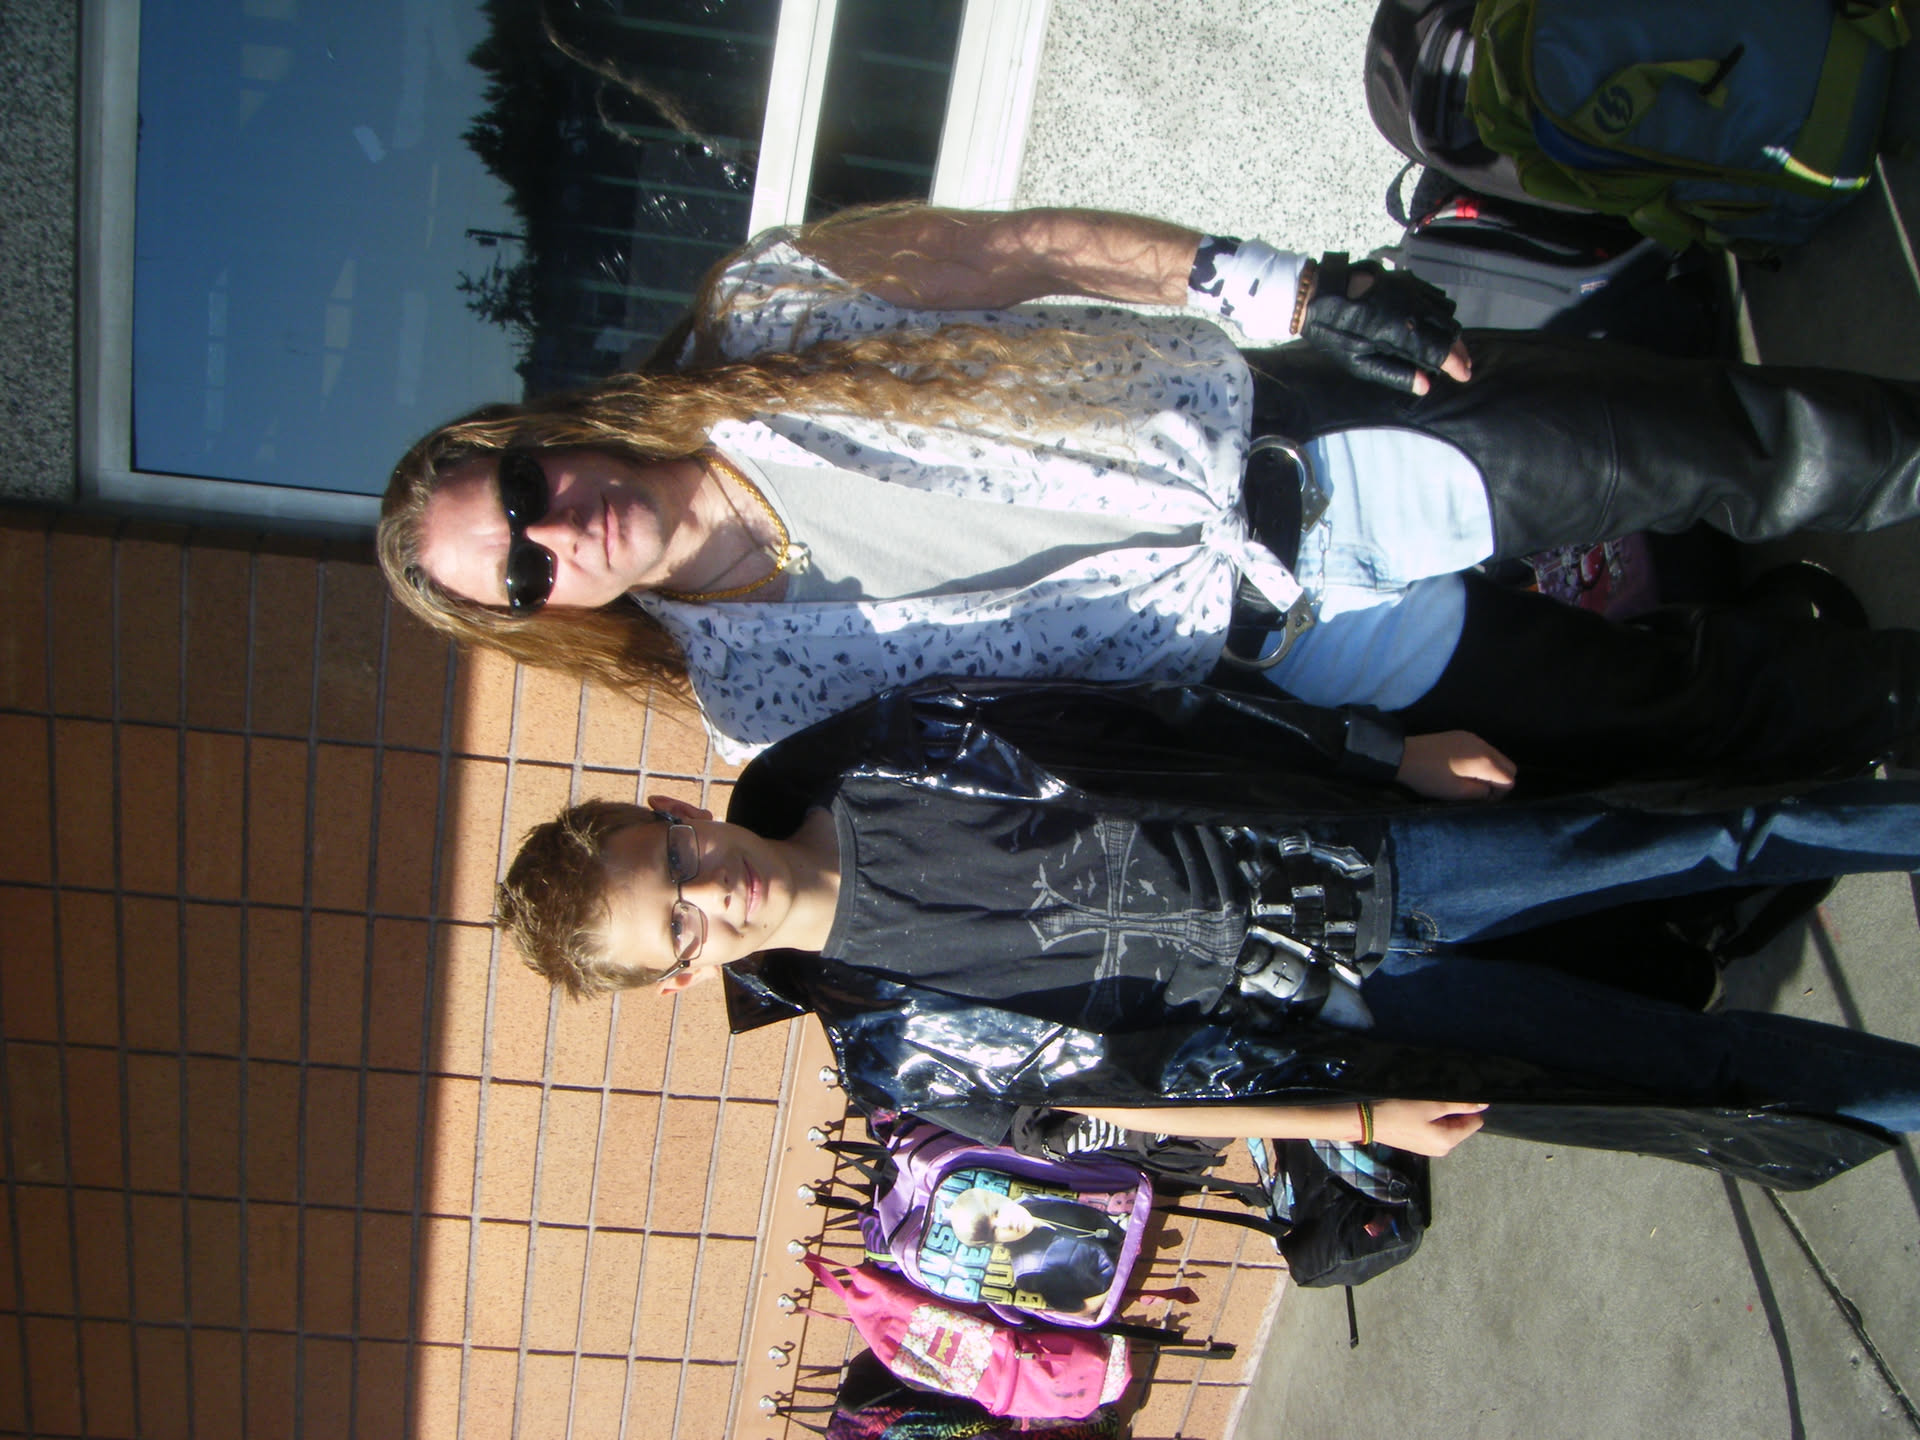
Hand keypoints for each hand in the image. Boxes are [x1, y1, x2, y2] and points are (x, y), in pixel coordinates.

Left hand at [1300, 253, 1471, 394]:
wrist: (1320, 293)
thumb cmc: (1334, 332)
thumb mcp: (1359, 362)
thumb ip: (1395, 374)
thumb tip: (1424, 385)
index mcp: (1402, 332)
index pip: (1441, 350)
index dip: (1456, 365)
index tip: (1464, 375)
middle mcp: (1412, 308)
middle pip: (1450, 330)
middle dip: (1459, 350)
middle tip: (1461, 365)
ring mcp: (1411, 290)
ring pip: (1446, 311)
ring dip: (1451, 331)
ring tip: (1449, 347)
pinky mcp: (1406, 280)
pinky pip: (1434, 296)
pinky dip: (1441, 312)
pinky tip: (1435, 323)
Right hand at [1370, 1100, 1487, 1155]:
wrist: (1370, 1122)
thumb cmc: (1400, 1112)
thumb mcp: (1432, 1105)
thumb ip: (1460, 1105)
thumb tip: (1483, 1104)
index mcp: (1449, 1141)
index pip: (1475, 1123)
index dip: (1468, 1108)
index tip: (1452, 1098)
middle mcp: (1443, 1150)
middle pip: (1461, 1126)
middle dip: (1453, 1112)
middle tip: (1436, 1100)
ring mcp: (1431, 1149)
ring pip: (1448, 1128)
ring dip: (1441, 1115)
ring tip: (1425, 1106)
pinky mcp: (1420, 1146)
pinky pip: (1435, 1131)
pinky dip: (1431, 1121)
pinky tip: (1417, 1113)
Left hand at [1397, 731, 1516, 798]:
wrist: (1403, 755)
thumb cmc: (1430, 777)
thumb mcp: (1457, 793)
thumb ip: (1482, 793)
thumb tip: (1491, 790)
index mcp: (1485, 761)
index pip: (1510, 779)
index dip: (1500, 793)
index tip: (1482, 798)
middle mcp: (1483, 745)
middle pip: (1509, 766)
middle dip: (1500, 780)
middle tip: (1479, 791)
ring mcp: (1473, 737)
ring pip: (1497, 756)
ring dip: (1490, 770)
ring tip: (1469, 780)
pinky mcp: (1463, 735)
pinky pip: (1483, 749)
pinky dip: (1481, 760)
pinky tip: (1462, 767)